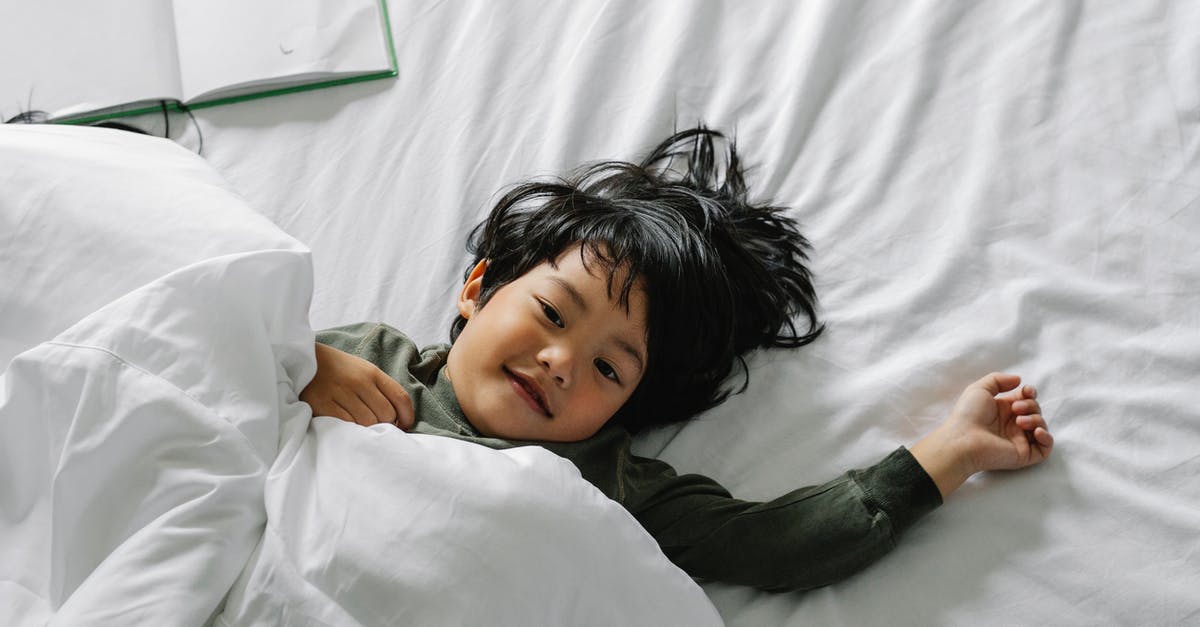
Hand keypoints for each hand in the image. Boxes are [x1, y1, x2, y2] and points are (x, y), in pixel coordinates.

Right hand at [301, 343, 414, 428]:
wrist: (303, 360)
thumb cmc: (337, 369)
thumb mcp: (362, 370)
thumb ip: (379, 389)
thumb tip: (398, 418)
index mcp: (372, 372)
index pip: (401, 397)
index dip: (407, 416)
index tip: (405, 425)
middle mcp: (358, 382)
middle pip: (386, 414)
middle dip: (386, 425)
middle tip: (378, 427)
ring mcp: (340, 393)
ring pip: (368, 423)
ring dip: (368, 429)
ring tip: (361, 427)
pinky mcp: (323, 404)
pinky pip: (347, 425)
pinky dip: (351, 430)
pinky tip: (347, 426)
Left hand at [910, 372, 1053, 497]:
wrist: (963, 440)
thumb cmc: (968, 414)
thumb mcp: (980, 389)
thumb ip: (998, 380)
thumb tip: (1019, 380)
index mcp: (1003, 410)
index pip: (1026, 399)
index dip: (1030, 393)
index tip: (1027, 391)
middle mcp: (1012, 425)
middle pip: (1035, 411)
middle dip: (1030, 406)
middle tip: (1016, 409)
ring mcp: (1018, 440)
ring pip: (1041, 427)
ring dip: (1036, 419)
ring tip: (1019, 421)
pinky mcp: (1023, 455)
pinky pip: (1045, 449)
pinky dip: (1046, 438)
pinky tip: (1037, 431)